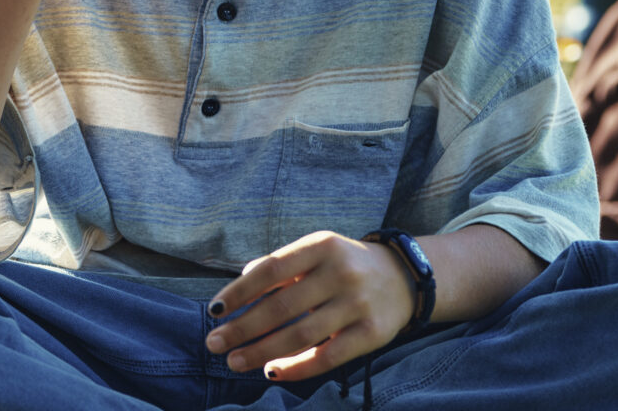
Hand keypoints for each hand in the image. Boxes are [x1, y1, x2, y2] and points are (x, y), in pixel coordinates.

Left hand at [204, 231, 414, 381]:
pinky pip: (329, 356)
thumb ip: (279, 265)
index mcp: (321, 246)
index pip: (270, 269)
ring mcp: (358, 304)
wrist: (404, 277)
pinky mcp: (372, 333)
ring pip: (301, 334)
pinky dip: (298, 367)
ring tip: (235, 362)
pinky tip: (272, 372)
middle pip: (282, 306)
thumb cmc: (342, 264)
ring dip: (262, 351)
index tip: (214, 311)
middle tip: (214, 344)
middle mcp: (340, 273)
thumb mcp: (315, 251)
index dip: (239, 292)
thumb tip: (240, 280)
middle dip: (243, 328)